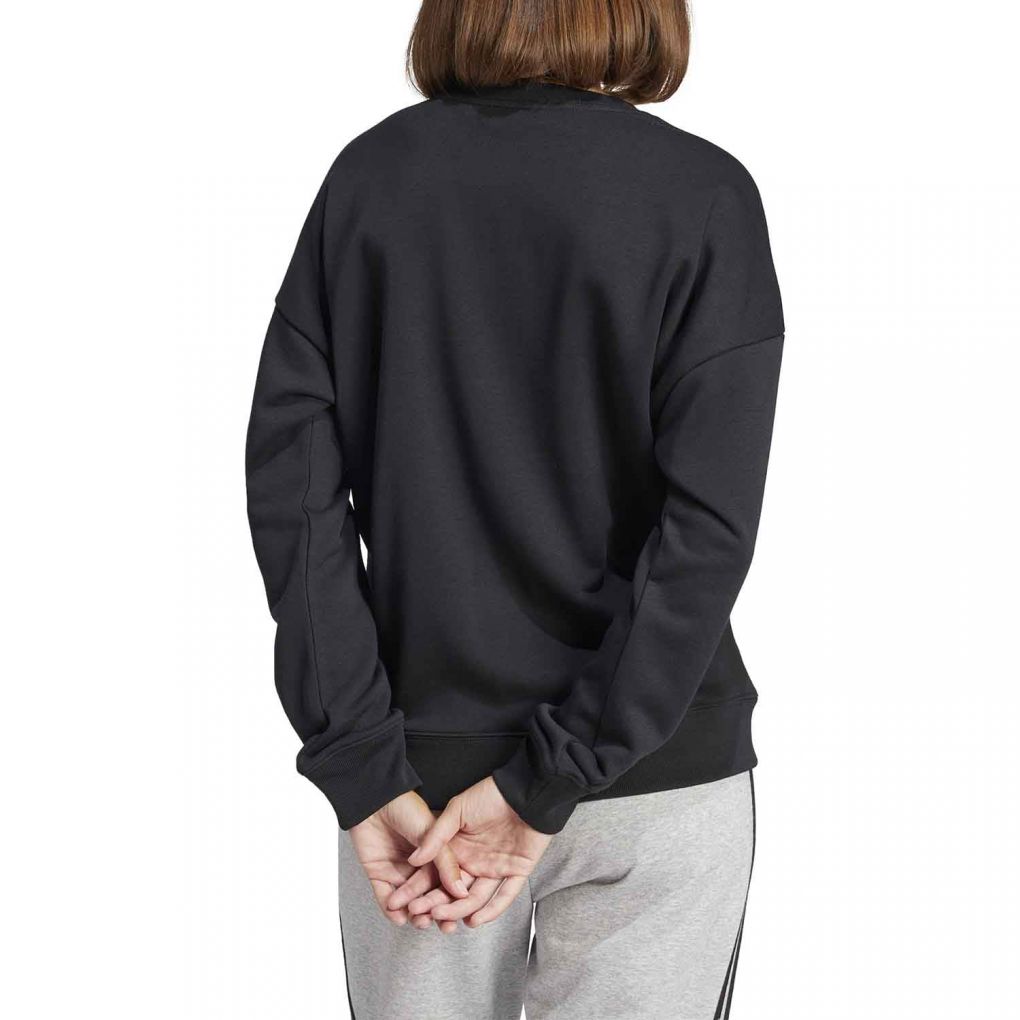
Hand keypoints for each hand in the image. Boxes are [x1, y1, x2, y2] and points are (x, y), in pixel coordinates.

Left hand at [348, 790, 467, 932]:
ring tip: (419, 920)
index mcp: (436, 854)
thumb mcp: (432, 833)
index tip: (458, 916)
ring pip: (409, 901)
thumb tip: (460, 892)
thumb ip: (446, 863)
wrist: (374, 800)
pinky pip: (386, 898)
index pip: (446, 883)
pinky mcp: (379, 875)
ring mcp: (399, 871)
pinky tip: (399, 917)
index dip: (452, 901)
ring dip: (415, 914)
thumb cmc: (405, 808)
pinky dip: (392, 911)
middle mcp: (419, 866)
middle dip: (436, 913)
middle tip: (441, 924)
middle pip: (429, 896)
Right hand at [391, 777, 551, 927]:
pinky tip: (475, 920)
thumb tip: (414, 859)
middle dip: (435, 903)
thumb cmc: (491, 793)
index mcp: (459, 848)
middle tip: (419, 914)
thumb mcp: (458, 810)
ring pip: (476, 896)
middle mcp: (475, 861)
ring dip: (459, 910)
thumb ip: (437, 835)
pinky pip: (505, 895)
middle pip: (453, 890)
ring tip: (444, 918)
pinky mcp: (517, 871)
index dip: (419, 888)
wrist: (525, 788)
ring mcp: (495, 868)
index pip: (436, 874)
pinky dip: (492, 909)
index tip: (401, 901)